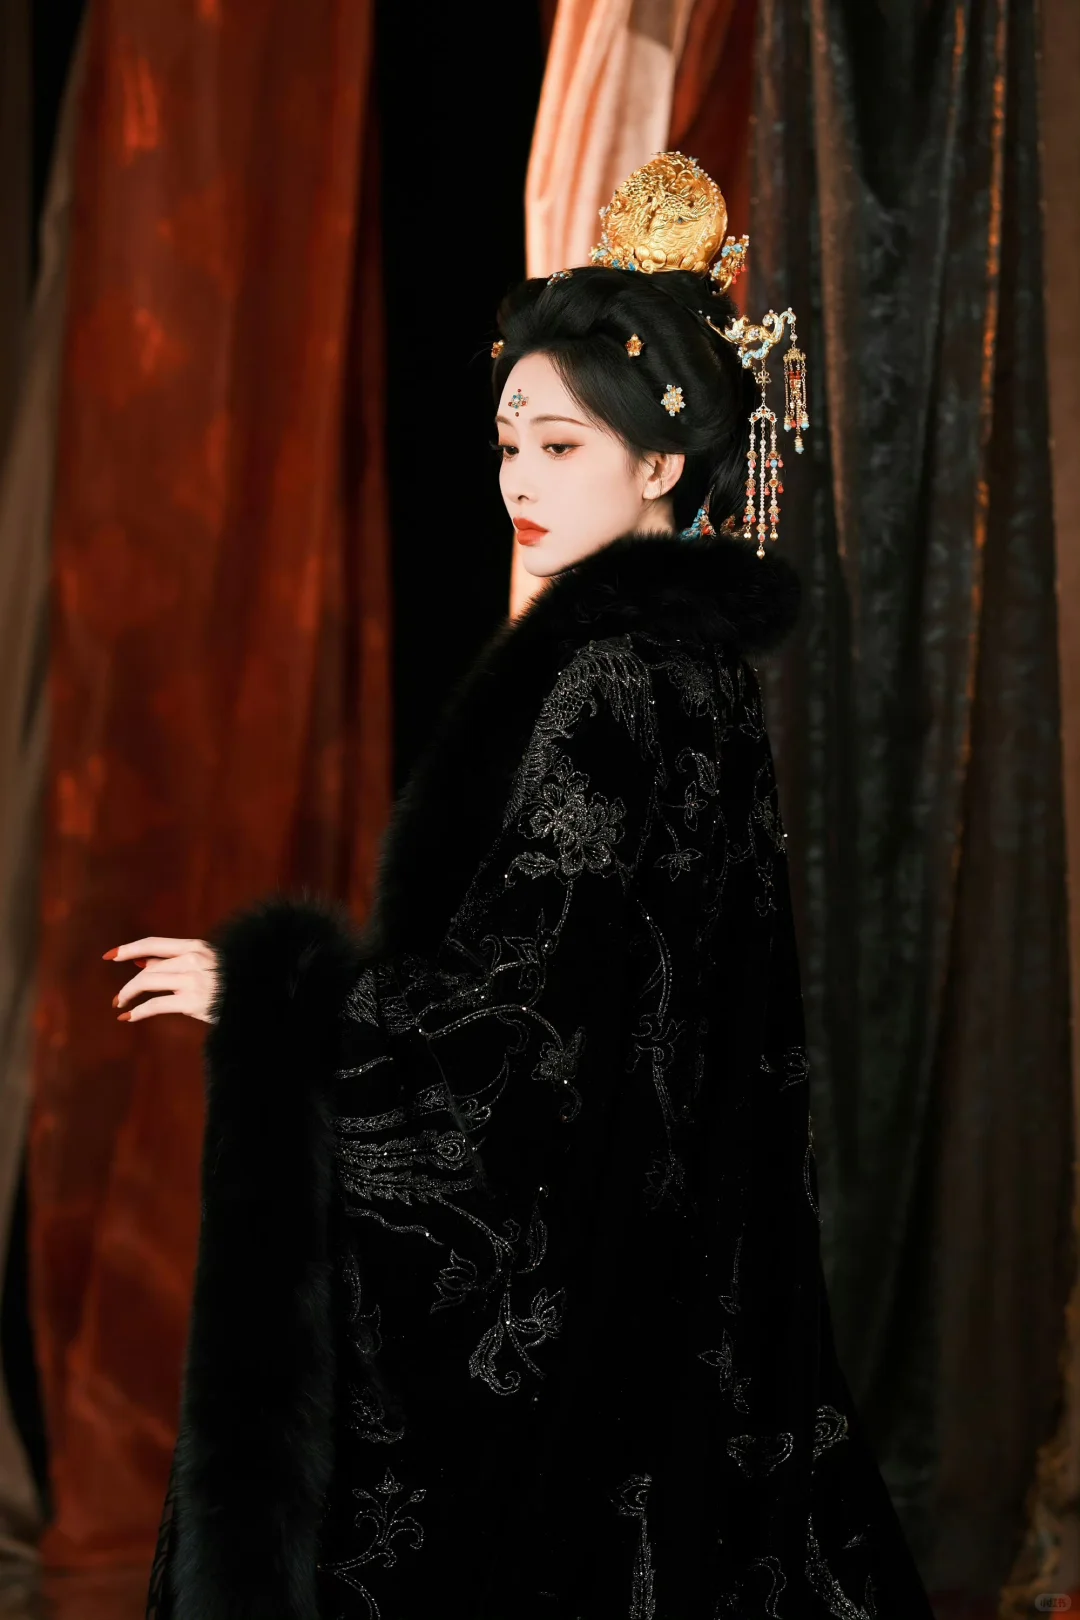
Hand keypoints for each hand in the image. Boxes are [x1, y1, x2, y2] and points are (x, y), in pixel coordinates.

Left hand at [103, 937, 220, 1024]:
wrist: (254, 996)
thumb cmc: (228, 981)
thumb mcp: (203, 964)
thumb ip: (173, 962)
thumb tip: (140, 961)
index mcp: (196, 947)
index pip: (153, 944)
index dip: (128, 949)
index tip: (109, 956)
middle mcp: (193, 960)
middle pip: (148, 969)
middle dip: (128, 985)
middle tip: (118, 998)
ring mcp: (192, 980)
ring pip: (148, 983)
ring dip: (128, 995)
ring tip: (121, 1005)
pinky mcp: (192, 1002)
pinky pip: (156, 1004)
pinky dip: (138, 1011)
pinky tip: (128, 1017)